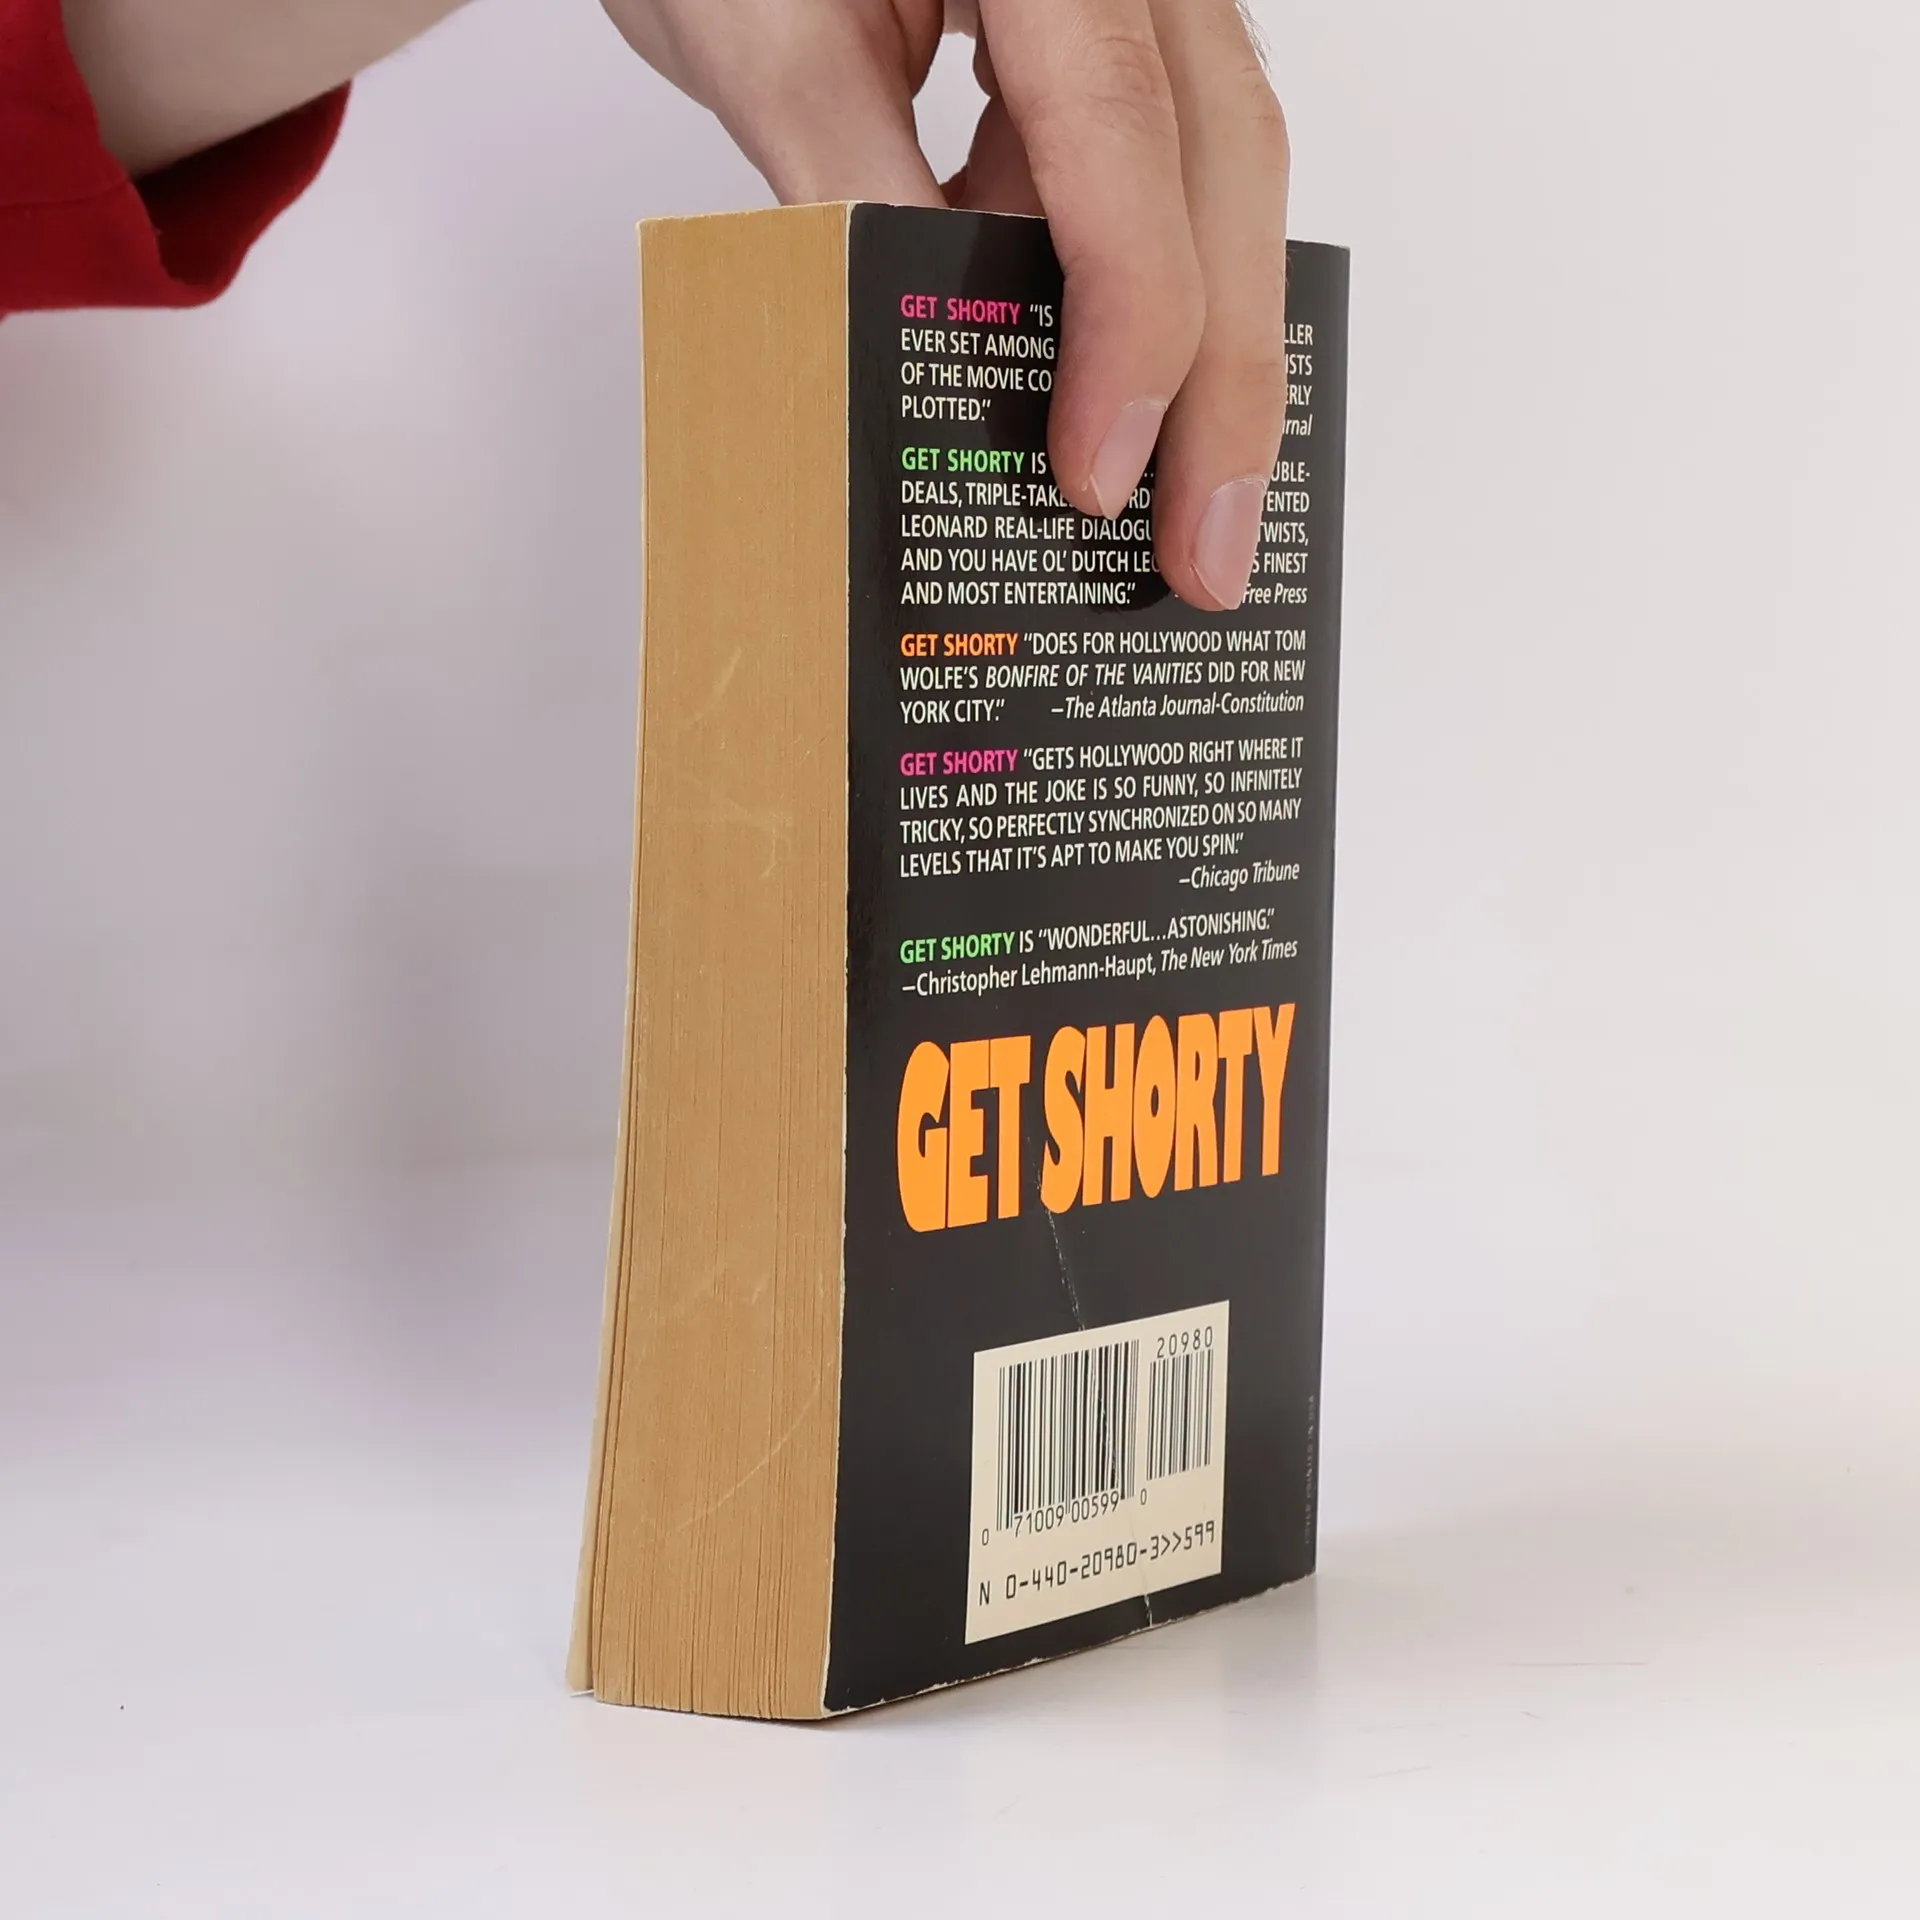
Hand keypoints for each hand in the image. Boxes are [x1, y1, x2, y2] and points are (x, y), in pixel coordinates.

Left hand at [604, 0, 1289, 611]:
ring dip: (1201, 350)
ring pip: (1220, 176)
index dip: (1129, 319)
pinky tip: (1106, 396)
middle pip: (1224, 167)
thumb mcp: (767, 40)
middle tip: (1205, 548)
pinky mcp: (1121, 38)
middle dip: (1224, 378)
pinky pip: (1163, 170)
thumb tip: (931, 371)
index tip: (1097, 472)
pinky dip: (1134, 290)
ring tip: (1179, 505)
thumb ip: (855, 194)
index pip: (1122, 131)